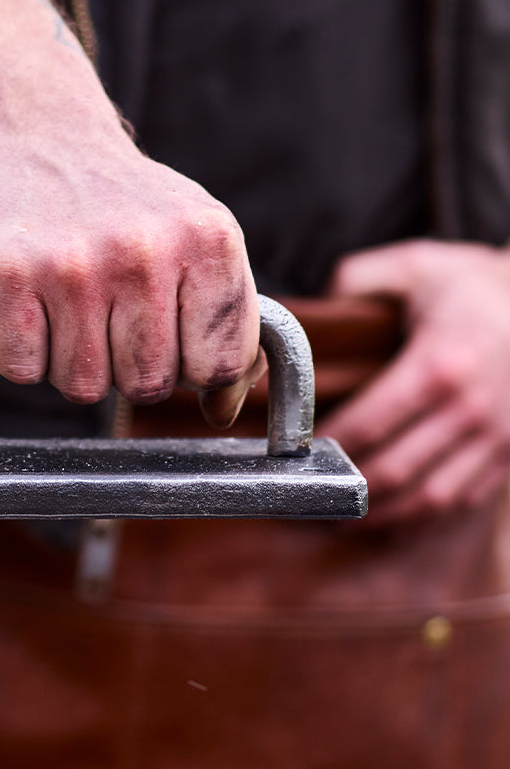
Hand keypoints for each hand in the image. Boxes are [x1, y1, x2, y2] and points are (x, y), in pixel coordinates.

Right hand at [0, 131, 260, 426]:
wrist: (41, 139)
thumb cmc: (125, 208)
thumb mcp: (196, 241)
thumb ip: (221, 324)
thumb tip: (222, 410)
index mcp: (208, 242)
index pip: (219, 366)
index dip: (191, 369)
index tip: (170, 342)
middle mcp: (144, 252)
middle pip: (147, 386)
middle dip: (127, 365)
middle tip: (109, 314)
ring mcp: (73, 266)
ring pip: (82, 387)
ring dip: (71, 360)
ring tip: (68, 303)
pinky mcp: (8, 276)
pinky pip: (22, 370)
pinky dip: (22, 351)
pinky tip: (30, 305)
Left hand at [317, 239, 509, 524]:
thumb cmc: (472, 283)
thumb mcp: (415, 264)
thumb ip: (357, 279)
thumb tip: (315, 307)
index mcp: (438, 366)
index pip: (367, 424)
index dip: (326, 446)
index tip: (293, 454)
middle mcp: (469, 409)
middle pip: (392, 470)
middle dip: (343, 489)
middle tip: (305, 495)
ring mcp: (496, 436)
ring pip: (428, 497)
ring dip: (378, 515)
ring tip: (339, 519)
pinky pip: (462, 498)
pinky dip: (421, 515)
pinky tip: (390, 514)